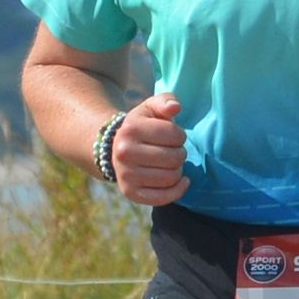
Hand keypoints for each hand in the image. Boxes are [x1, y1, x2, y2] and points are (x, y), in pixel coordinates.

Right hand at [105, 92, 190, 206]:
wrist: (116, 147)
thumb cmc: (142, 125)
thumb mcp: (151, 107)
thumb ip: (166, 101)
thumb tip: (175, 108)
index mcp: (130, 129)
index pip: (175, 135)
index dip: (180, 135)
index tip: (173, 135)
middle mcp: (124, 153)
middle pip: (174, 158)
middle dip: (180, 153)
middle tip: (172, 150)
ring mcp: (125, 175)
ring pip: (171, 178)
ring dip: (178, 170)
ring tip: (170, 163)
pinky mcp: (130, 193)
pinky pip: (163, 198)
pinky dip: (178, 190)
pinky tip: (182, 181)